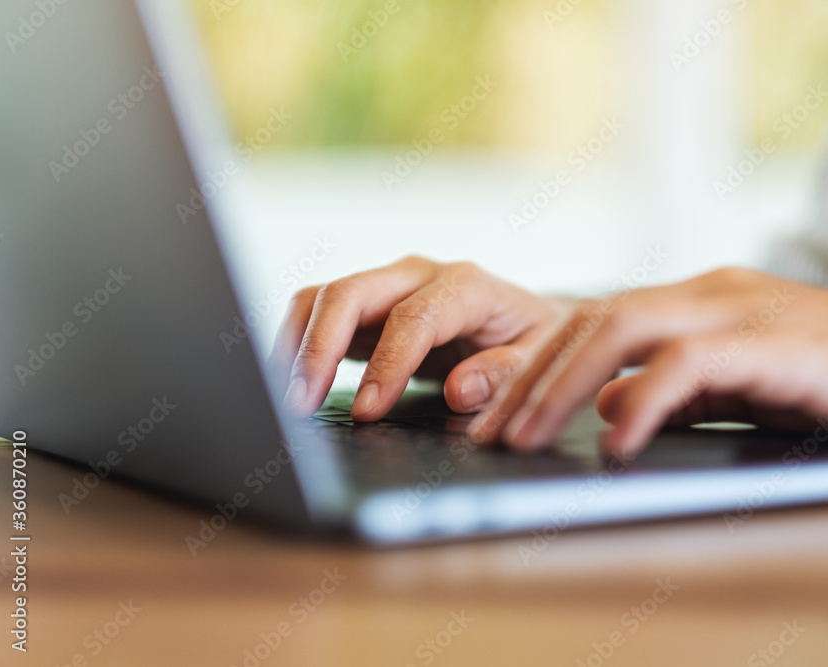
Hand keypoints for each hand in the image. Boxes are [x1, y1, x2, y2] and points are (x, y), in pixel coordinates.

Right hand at [271, 256, 569, 418]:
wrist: (526, 318)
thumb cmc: (534, 341)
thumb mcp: (539, 359)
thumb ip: (506, 373)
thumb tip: (461, 391)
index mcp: (467, 285)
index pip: (413, 318)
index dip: (386, 364)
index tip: (367, 411)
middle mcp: (419, 275)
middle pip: (351, 293)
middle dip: (319, 347)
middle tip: (299, 403)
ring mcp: (388, 284)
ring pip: (324, 297)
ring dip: (298, 344)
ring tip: (288, 398)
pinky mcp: (367, 304)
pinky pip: (318, 312)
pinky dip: (298, 343)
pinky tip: (291, 381)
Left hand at [468, 268, 827, 453]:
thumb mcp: (742, 386)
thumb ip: (677, 391)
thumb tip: (609, 407)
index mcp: (697, 301)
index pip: (594, 322)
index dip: (537, 368)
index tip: (498, 416)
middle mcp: (707, 294)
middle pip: (590, 320)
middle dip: (528, 378)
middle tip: (486, 431)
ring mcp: (738, 310)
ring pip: (620, 329)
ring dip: (561, 385)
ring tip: (523, 437)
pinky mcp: (771, 341)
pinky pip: (686, 363)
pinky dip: (643, 400)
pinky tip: (617, 440)